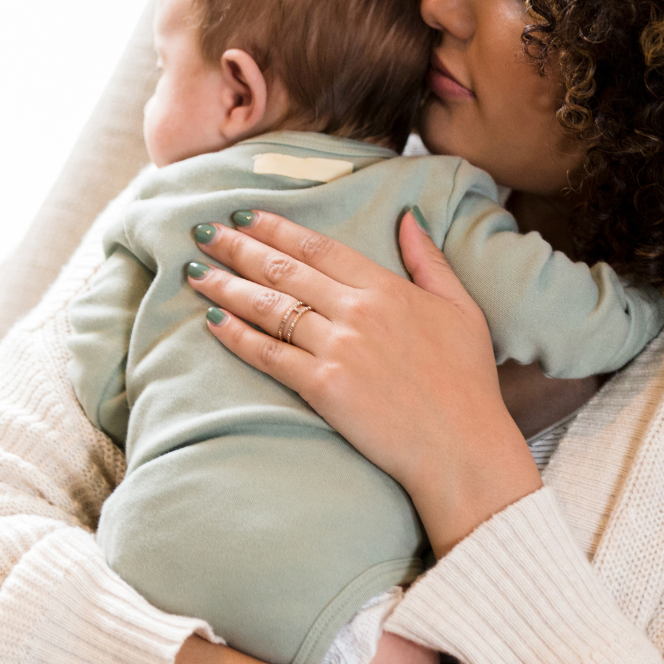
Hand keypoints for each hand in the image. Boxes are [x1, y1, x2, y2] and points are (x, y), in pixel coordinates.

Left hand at [186, 210, 541, 554]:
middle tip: (202, 232)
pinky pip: (269, 354)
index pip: (318, 246)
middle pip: (284, 269)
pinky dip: (237, 336)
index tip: (244, 216)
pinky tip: (212, 320)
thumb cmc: (467, 382)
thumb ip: (430, 259)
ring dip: (227, 286)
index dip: (276, 228)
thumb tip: (408, 217)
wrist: (462, 447)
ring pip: (269, 307)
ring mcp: (337, 348)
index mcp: (387, 288)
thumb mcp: (461, 309)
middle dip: (237, 247)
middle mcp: (356, 311)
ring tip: (196, 272)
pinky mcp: (323, 387)